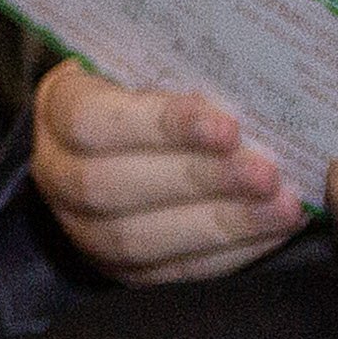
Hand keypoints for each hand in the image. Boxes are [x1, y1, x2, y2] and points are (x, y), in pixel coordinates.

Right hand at [33, 63, 308, 280]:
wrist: (141, 136)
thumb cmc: (160, 89)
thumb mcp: (161, 64)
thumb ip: (186, 73)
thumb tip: (246, 84)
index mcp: (60, 112)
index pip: (93, 123)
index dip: (160, 127)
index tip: (228, 126)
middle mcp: (57, 176)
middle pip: (108, 188)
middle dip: (196, 181)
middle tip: (265, 173)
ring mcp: (81, 230)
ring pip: (134, 240)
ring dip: (218, 223)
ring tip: (280, 206)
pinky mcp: (118, 271)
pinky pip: (167, 274)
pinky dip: (228, 253)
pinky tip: (272, 230)